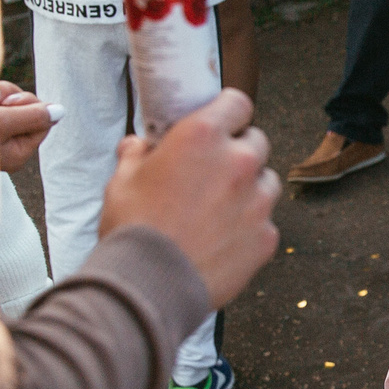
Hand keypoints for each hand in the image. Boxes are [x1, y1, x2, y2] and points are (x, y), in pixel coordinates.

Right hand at [0, 81, 55, 174]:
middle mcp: (4, 146)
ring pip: (6, 99)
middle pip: (26, 108)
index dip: (29, 106)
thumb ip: (32, 116)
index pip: (42, 121)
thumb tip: (60, 111)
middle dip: (9, 97)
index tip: (9, 104)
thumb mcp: (1, 123)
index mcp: (16, 153)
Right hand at [97, 88, 278, 307]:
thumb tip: (136, 146)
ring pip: (266, 181)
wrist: (149, 285)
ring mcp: (257, 201)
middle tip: (215, 171)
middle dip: (239, 151)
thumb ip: (136, 156)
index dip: (228, 112)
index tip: (221, 122)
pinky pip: (265, 222)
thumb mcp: (122, 181)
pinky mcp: (266, 236)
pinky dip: (250, 227)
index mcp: (202, 136)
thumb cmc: (134, 230)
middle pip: (257, 141)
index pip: (236, 103)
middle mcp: (237, 162)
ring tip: (219, 209)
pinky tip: (222, 239)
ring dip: (250, 188)